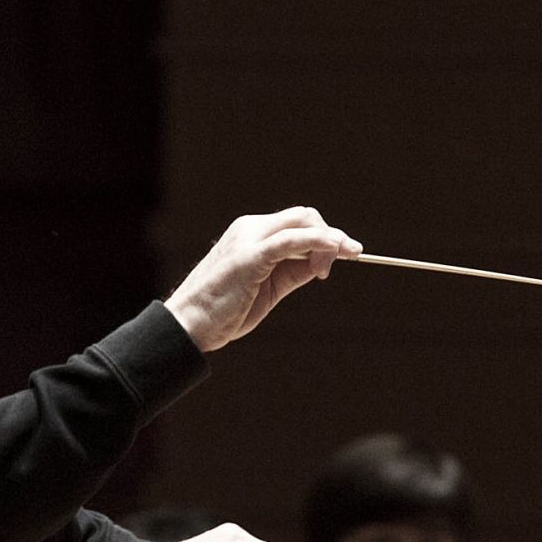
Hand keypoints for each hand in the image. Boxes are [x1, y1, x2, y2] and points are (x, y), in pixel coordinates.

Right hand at [164, 206, 361, 351]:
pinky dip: (317, 241)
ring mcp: (247, 240)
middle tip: (350, 258)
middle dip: (332, 235)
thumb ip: (293, 270)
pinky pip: (290, 240)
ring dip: (329, 241)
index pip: (297, 222)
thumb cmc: (225, 311)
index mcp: (250, 233)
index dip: (325, 236)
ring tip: (333, 268)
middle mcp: (249, 229)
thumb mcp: (267, 287)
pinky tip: (335, 248)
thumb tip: (325, 260)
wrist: (190, 326)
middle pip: (304, 216)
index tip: (342, 258)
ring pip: (301, 223)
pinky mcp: (249, 257)